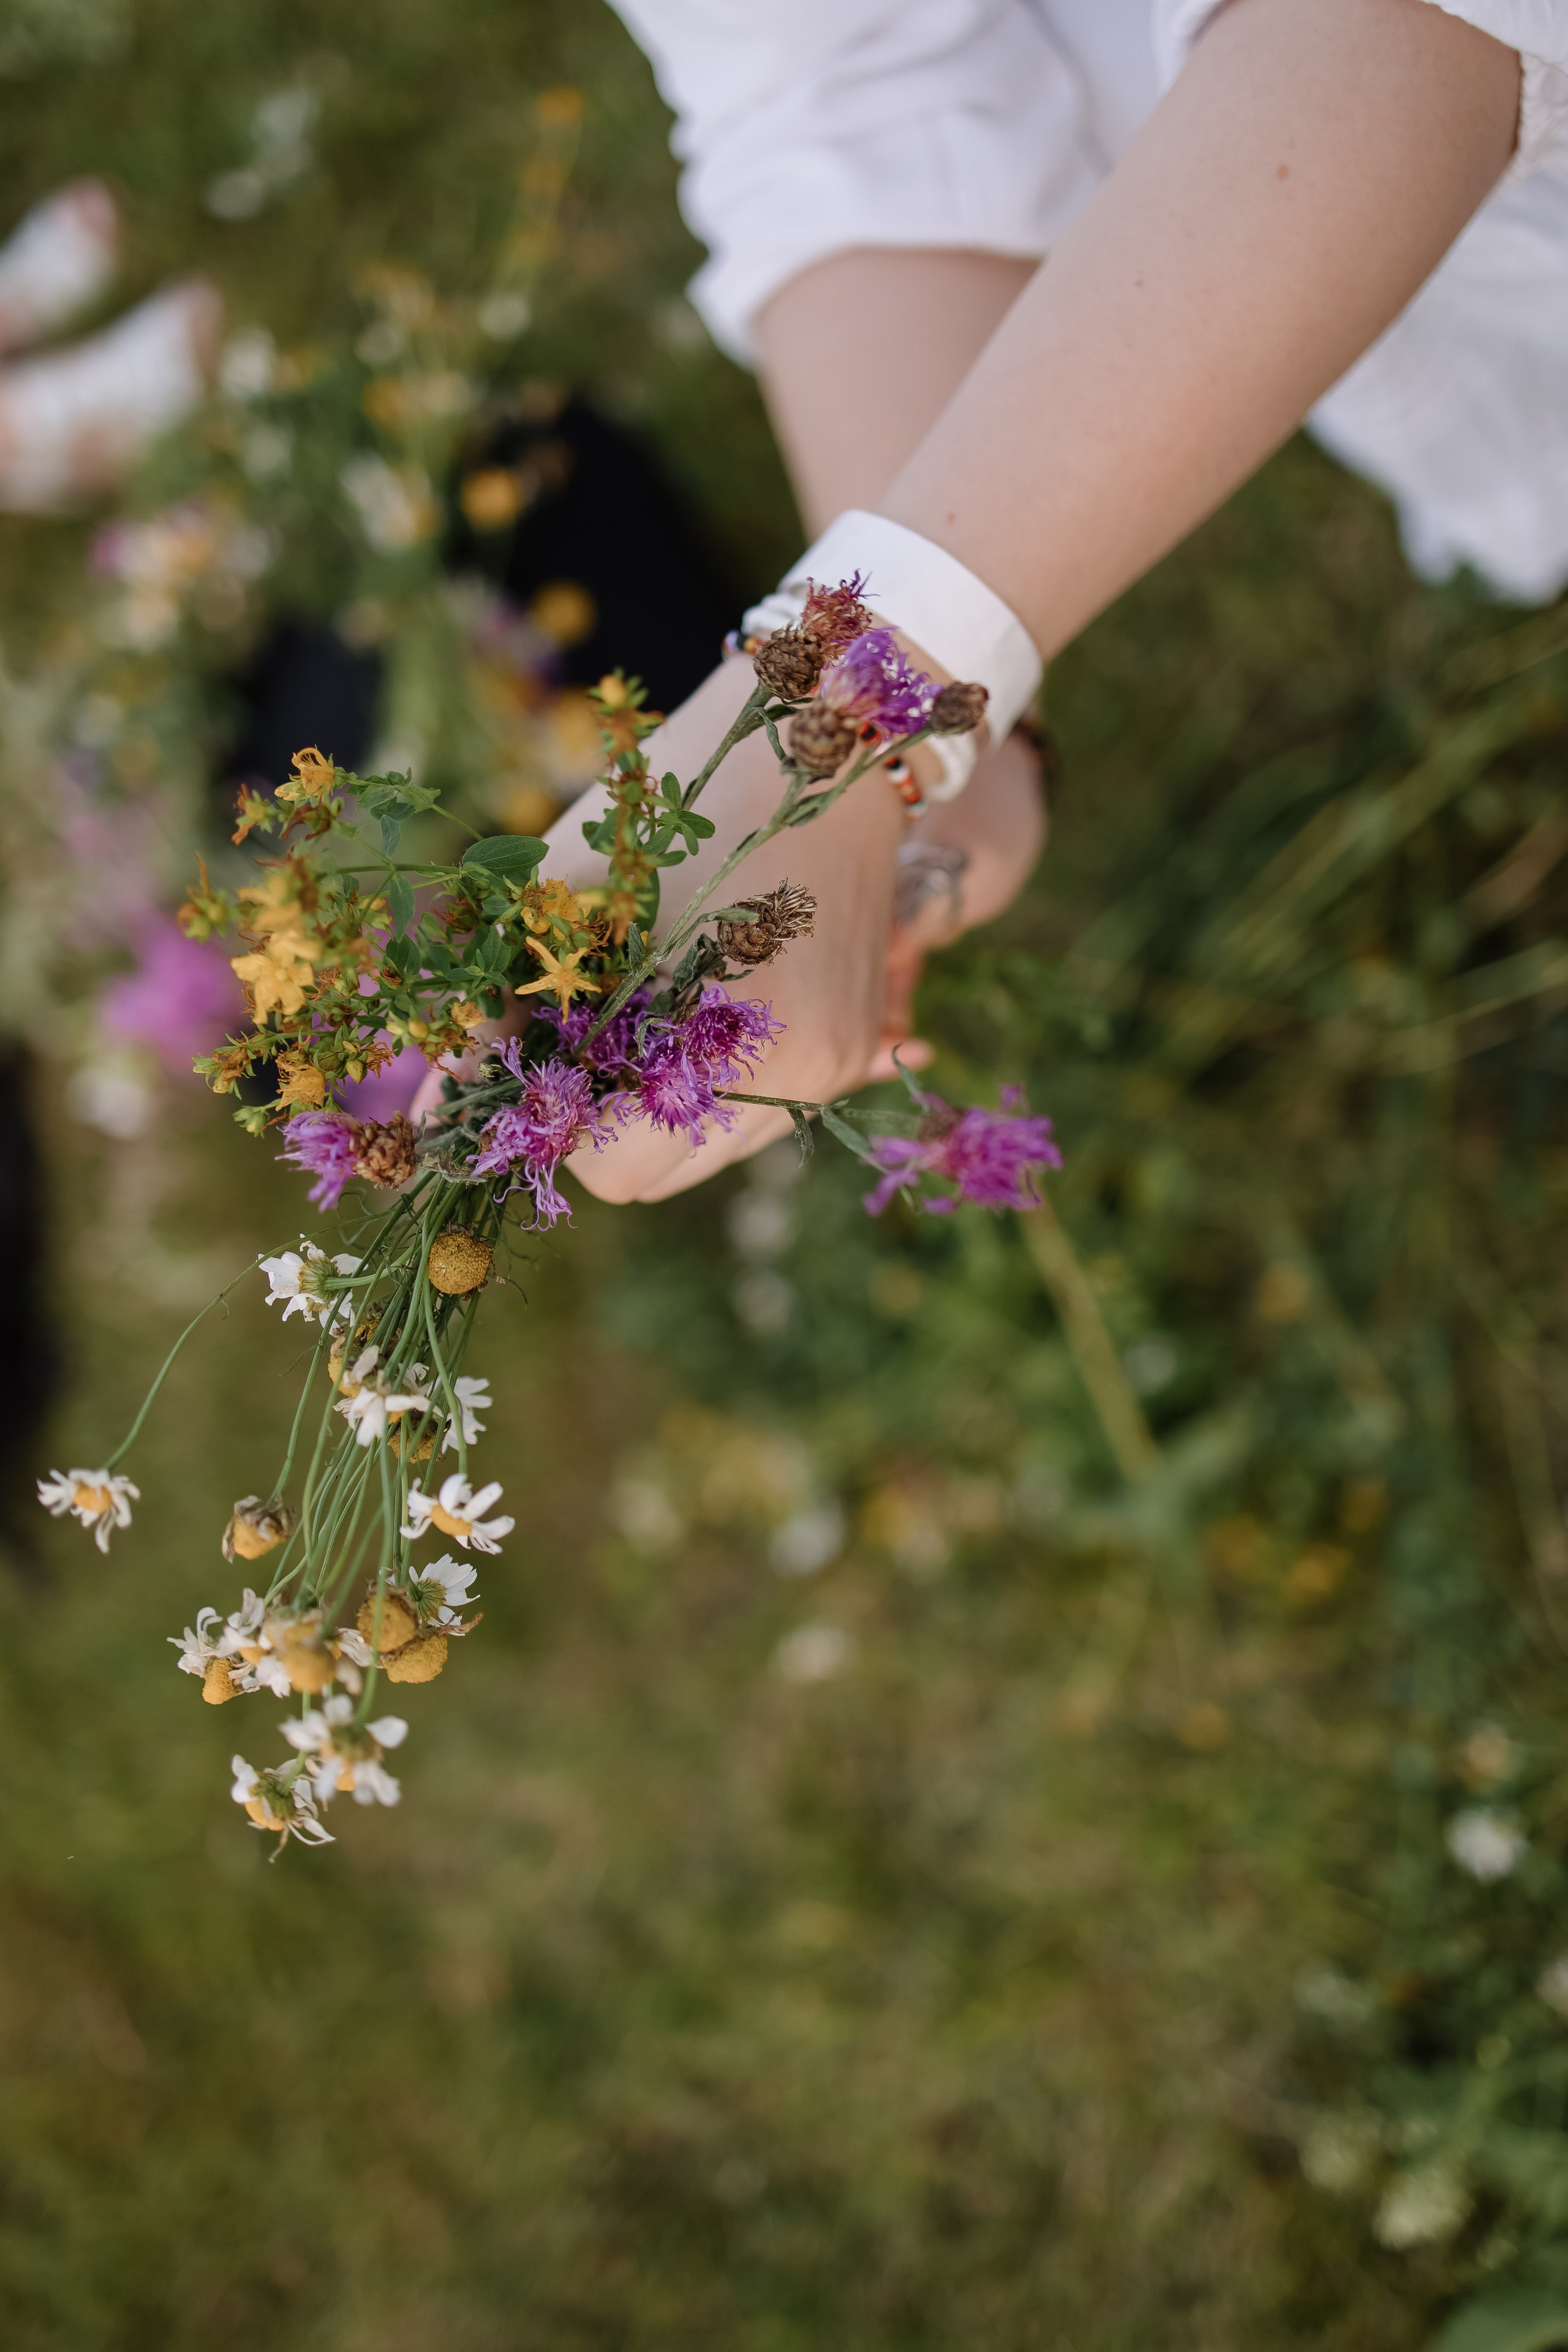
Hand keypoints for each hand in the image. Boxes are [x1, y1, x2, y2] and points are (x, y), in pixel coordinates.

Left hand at [535, 657, 1043, 1204]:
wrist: (832, 734)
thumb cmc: (684, 799)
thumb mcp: (569, 895)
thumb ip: (494, 1011)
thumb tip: (426, 1115)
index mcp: (726, 1038)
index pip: (612, 1170)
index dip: (558, 1119)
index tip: (537, 1049)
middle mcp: (797, 1075)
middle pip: (657, 1175)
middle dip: (601, 1121)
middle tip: (580, 1027)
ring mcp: (832, 1067)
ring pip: (702, 1150)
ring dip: (652, 1106)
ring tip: (642, 1007)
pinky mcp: (852, 1047)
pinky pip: (751, 1111)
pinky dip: (706, 1080)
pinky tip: (695, 1001)